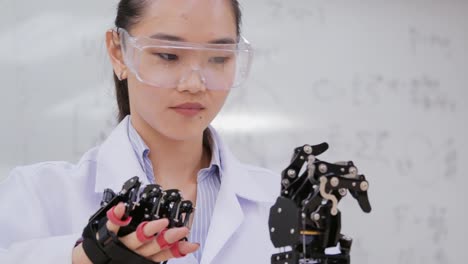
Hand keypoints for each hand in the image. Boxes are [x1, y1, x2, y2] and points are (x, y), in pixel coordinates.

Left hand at [72, 202, 199, 262]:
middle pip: (154, 246)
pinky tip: (121, 208)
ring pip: (138, 238)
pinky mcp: (105, 238)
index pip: (164, 254)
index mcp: (142, 258)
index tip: (191, 244)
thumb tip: (178, 246)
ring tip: (161, 222)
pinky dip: (116, 217)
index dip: (178, 249)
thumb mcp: (136, 261)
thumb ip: (154, 254)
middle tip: (181, 231)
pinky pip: (111, 227)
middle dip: (169, 238)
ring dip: (150, 230)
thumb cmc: (113, 262)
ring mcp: (120, 246)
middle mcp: (133, 253)